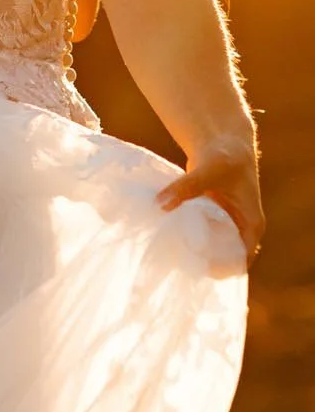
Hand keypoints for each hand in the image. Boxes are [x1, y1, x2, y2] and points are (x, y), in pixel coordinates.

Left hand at [157, 135, 263, 264]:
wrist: (223, 143)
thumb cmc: (224, 157)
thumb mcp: (207, 171)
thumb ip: (185, 187)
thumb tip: (160, 204)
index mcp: (251, 226)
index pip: (240, 260)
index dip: (221, 268)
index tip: (196, 267)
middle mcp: (242, 230)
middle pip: (225, 259)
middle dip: (204, 263)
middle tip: (178, 263)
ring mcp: (227, 227)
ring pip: (213, 250)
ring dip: (195, 252)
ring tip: (171, 254)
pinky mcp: (213, 221)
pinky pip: (203, 237)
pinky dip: (190, 239)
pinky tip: (170, 239)